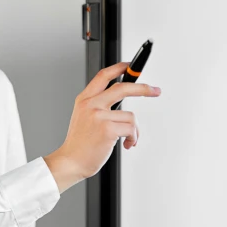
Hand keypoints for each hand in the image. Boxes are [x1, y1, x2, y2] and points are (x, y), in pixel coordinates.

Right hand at [44, 62, 161, 192]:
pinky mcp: (107, 129)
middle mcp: (90, 104)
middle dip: (143, 89)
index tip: (130, 66)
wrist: (71, 160)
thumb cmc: (79, 143)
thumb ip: (98, 105)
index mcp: (84, 99)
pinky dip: (133, 138)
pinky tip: (126, 144)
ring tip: (128, 139)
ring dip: (134, 130)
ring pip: (131, 116)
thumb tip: (121, 101)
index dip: (119, 68)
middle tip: (155, 90)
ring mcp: (98, 116)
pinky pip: (131, 129)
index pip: (103, 76)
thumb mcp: (83, 117)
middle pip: (122, 87)